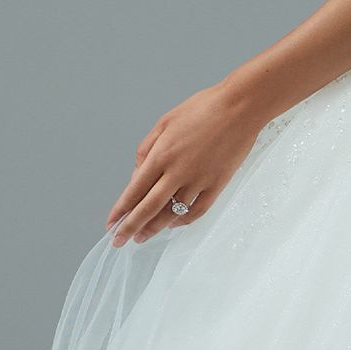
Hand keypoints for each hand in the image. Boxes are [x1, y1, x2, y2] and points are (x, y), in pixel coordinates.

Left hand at [107, 81, 263, 245]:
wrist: (239, 108)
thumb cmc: (202, 109)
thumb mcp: (165, 122)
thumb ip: (147, 149)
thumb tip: (137, 176)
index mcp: (162, 154)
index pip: (135, 189)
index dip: (121, 209)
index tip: (111, 223)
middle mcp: (177, 171)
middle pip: (149, 207)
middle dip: (131, 226)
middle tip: (119, 241)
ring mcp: (199, 180)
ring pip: (172, 213)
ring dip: (155, 227)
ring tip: (143, 237)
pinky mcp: (217, 185)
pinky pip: (197, 210)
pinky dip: (183, 221)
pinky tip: (173, 225)